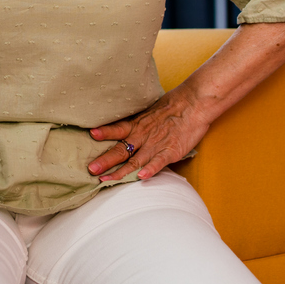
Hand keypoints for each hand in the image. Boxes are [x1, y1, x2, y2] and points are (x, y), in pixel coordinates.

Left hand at [87, 90, 209, 181]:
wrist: (194, 103)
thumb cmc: (172, 106)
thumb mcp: (149, 111)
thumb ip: (136, 122)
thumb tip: (121, 128)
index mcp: (137, 124)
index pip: (118, 129)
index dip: (105, 132)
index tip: (91, 134)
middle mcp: (143, 136)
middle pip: (121, 150)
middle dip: (105, 160)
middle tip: (90, 169)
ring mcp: (156, 145)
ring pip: (135, 161)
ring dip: (120, 172)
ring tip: (106, 180)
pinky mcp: (171, 151)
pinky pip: (158, 162)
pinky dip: (150, 170)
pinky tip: (141, 177)